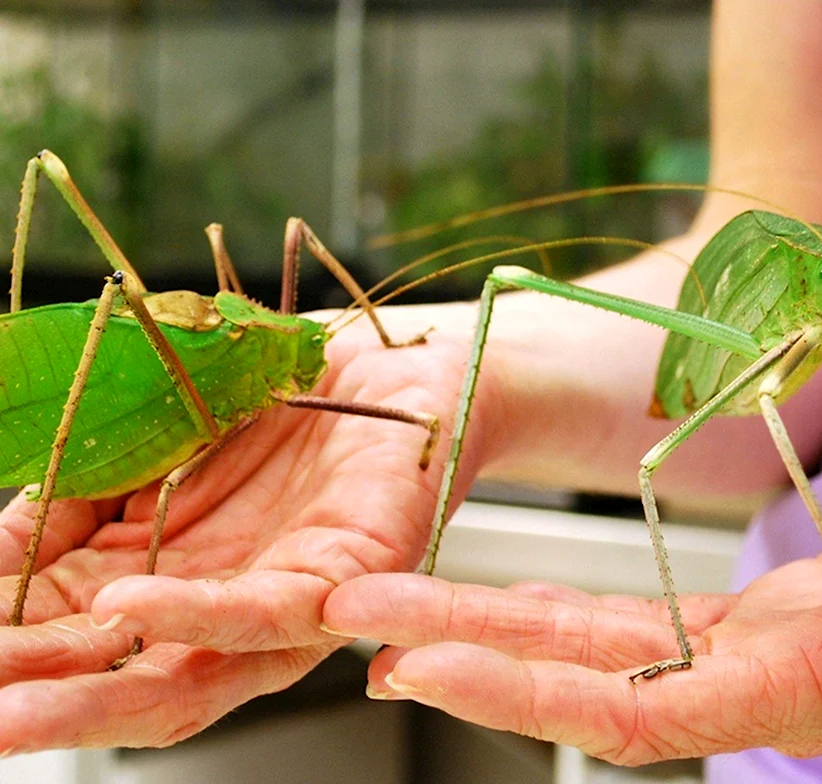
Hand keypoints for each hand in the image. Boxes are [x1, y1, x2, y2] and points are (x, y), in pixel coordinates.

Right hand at [0, 311, 477, 753]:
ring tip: (10, 705)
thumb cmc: (273, 402)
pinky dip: (195, 613)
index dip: (5, 652)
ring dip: (94, 697)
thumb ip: (72, 497)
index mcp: (161, 578)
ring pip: (186, 675)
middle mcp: (217, 607)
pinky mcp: (345, 576)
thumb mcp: (146, 442)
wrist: (386, 362)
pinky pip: (269, 611)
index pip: (63, 637)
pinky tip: (129, 607)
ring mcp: (281, 604)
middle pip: (117, 682)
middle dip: (35, 703)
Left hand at [321, 409, 821, 764]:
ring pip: (604, 656)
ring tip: (392, 609)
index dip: (533, 690)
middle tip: (355, 624)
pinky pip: (644, 625)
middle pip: (595, 685)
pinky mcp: (771, 613)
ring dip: (493, 631)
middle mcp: (781, 678)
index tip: (426, 665)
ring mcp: (770, 649)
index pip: (653, 708)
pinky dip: (560, 612)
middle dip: (470, 655)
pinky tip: (501, 598)